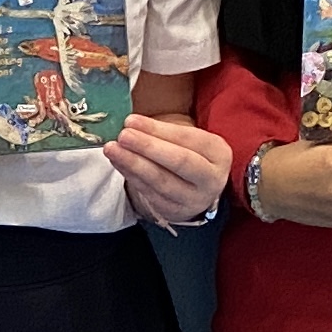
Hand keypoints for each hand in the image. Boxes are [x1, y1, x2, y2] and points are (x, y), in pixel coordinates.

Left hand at [106, 110, 230, 228]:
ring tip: (113, 149)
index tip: (131, 121)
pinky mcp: (174, 211)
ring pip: (161, 181)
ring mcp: (194, 199)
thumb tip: (131, 124)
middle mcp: (211, 178)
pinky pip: (149, 193)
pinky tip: (118, 162)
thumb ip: (164, 131)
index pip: (187, 139)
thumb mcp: (188, 139)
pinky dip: (131, 176)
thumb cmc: (190, 154)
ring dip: (133, 163)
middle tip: (123, 135)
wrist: (197, 188)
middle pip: (179, 162)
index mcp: (219, 153)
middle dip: (148, 147)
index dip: (158, 130)